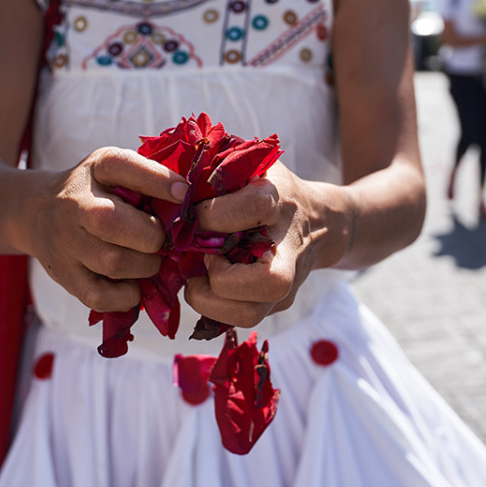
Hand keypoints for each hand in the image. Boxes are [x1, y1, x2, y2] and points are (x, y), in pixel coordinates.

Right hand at [29, 147, 189, 313]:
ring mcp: (65, 243)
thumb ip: (150, 177)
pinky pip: (100, 296)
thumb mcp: (116, 169)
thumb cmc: (96, 190)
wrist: (38, 212)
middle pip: (110, 221)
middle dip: (151, 235)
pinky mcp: (65, 276)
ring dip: (145, 266)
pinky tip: (133, 283)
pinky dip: (127, 295)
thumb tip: (190, 197)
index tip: (184, 194)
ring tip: (150, 260)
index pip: (123, 166)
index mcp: (96, 169)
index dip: (158, 181)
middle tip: (162, 240)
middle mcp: (74, 204)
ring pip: (111, 262)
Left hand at [186, 161, 337, 328]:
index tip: (194, 214)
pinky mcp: (280, 304)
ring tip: (196, 279)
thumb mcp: (250, 168)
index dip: (215, 214)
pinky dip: (214, 308)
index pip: (253, 207)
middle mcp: (288, 247)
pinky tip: (205, 285)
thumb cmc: (270, 190)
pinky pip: (242, 318)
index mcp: (278, 201)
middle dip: (219, 279)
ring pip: (251, 313)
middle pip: (268, 282)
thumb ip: (215, 170)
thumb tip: (167, 181)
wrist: (318, 222)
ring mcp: (288, 282)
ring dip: (210, 302)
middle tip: (200, 261)